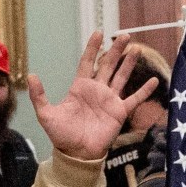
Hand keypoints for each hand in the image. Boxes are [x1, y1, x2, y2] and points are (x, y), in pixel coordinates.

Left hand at [26, 33, 156, 162]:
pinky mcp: (120, 112)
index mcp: (80, 87)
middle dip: (115, 50)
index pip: (88, 62)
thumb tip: (31, 76)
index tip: (98, 33)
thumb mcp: (46, 114)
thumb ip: (39, 95)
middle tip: (124, 35)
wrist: (77, 154)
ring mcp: (110, 100)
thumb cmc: (61, 135)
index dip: (93, 47)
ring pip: (122, 77)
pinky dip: (145, 90)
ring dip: (129, 63)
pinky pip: (135, 99)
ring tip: (136, 49)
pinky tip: (154, 80)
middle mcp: (97, 90)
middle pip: (108, 65)